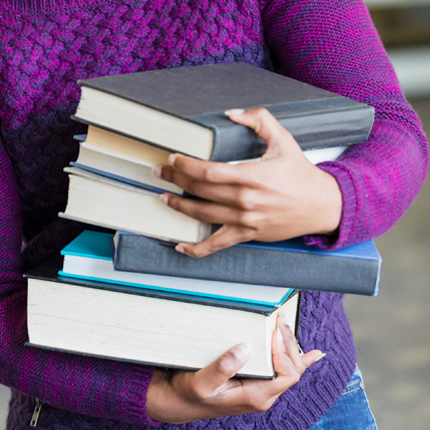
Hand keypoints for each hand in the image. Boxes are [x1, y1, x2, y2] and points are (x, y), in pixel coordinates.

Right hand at [146, 315, 324, 423]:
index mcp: (255, 396)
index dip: (284, 351)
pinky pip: (285, 372)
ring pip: (290, 367)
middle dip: (289, 342)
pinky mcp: (257, 383)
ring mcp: (262, 389)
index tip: (273, 331)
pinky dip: (301, 360)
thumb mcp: (201, 382)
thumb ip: (222, 368)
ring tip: (285, 325)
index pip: (286, 374)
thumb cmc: (190, 393)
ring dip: (291, 345)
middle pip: (293, 369)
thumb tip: (245, 349)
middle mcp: (264, 395)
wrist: (181, 402)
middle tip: (279, 320)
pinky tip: (315, 354)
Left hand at [153, 108, 341, 257]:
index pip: (208, 171)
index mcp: (252, 176)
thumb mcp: (284, 141)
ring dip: (180, 207)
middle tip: (161, 172)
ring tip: (164, 198)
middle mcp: (245, 201)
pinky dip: (197, 249)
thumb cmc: (302, 175)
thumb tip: (232, 112)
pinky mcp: (248, 235)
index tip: (173, 158)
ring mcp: (245, 221)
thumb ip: (259, 121)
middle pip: (200, 191)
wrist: (323, 206)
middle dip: (176, 180)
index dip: (186, 165)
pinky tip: (180, 245)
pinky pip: (217, 245)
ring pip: (203, 216)